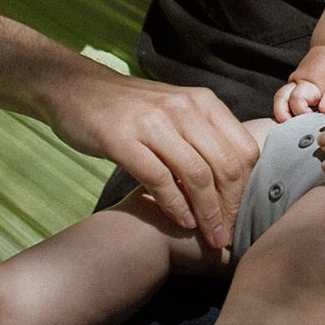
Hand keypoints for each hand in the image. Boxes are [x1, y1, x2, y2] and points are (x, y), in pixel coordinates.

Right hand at [43, 70, 257, 250]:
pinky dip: (175, 205)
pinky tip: (182, 221)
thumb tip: (237, 178)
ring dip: (207, 212)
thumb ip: (205, 136)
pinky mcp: (121, 138)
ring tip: (211, 236)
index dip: (248, 187)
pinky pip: (159, 179)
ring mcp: (152, 122)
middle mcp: (183, 109)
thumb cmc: (131, 109)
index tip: (243, 214)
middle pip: (224, 164)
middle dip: (231, 205)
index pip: (242, 148)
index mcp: (203, 102)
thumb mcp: (177, 112)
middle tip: (228, 234)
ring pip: (196, 174)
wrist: (76, 88)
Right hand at [273, 45, 324, 121]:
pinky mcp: (294, 85)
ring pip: (280, 99)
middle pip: (280, 100)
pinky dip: (287, 110)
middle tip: (290, 130)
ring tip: (289, 128)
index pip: (297, 101)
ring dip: (282, 114)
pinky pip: (285, 98)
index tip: (312, 122)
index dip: (302, 114)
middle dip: (282, 116)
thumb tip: (323, 112)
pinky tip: (294, 121)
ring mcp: (293, 83)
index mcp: (308, 82)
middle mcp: (296, 82)